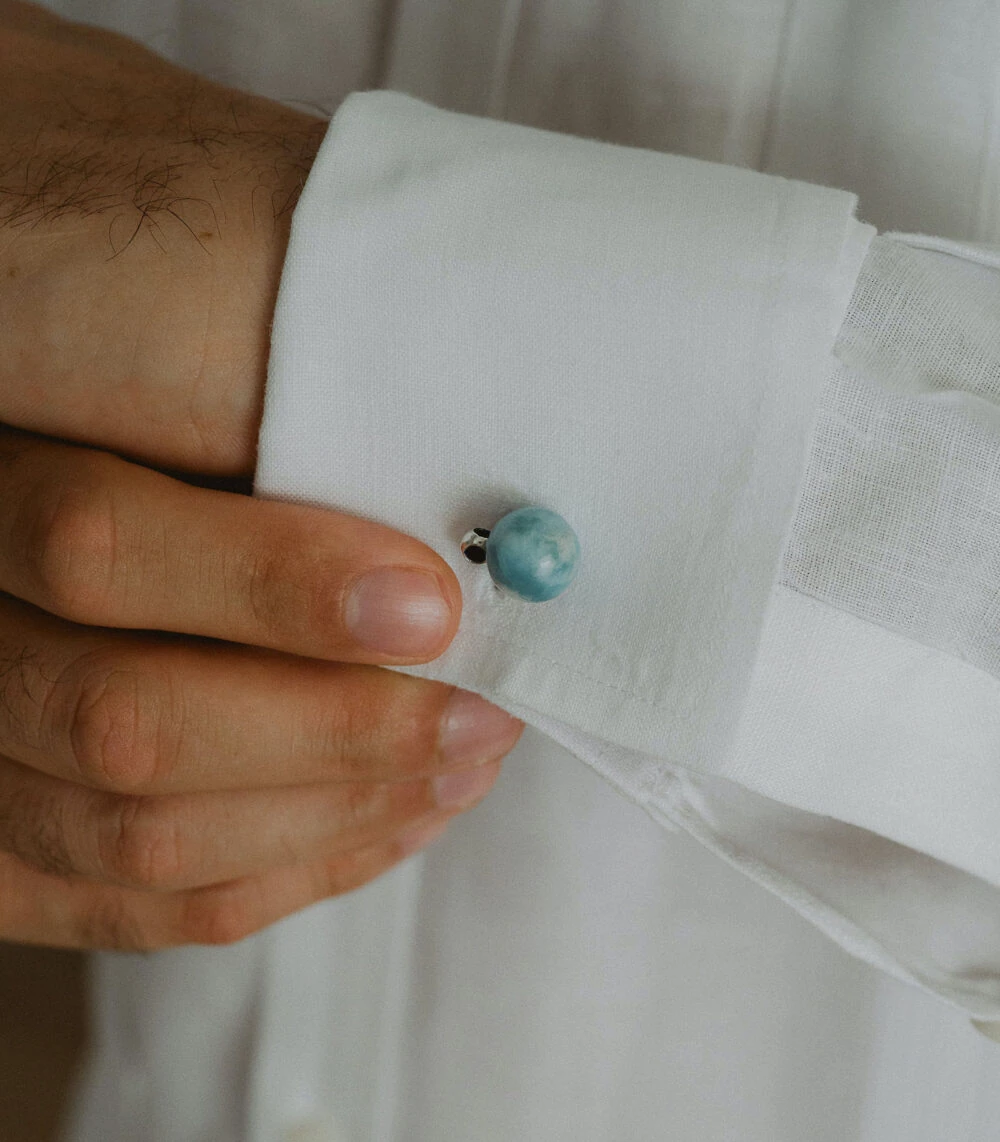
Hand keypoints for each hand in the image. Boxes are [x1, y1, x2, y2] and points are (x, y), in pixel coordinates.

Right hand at [0, 6, 524, 949]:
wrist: (56, 444)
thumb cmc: (136, 365)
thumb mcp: (156, 348)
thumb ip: (257, 401)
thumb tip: (447, 479)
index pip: (94, 546)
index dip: (276, 586)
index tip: (435, 597)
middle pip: (121, 719)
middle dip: (335, 728)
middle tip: (481, 705)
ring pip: (136, 834)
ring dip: (337, 811)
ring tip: (467, 757)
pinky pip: (136, 908)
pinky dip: (292, 874)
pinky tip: (398, 820)